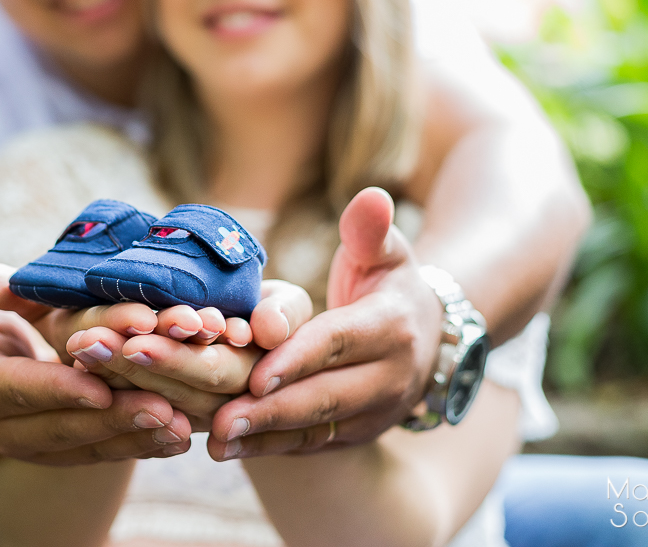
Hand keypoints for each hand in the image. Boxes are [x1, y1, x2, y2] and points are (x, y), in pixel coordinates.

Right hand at [0, 269, 191, 465]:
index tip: (98, 383)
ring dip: (138, 437)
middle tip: (163, 409)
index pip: (21, 389)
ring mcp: (38, 445)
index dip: (58, 387)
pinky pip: (107, 449)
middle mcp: (5, 429)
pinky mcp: (67, 449)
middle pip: (65, 425)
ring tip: (182, 425)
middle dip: (115, 418)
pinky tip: (183, 433)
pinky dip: (144, 443)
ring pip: (92, 444)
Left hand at [65, 281, 312, 428]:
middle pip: (170, 389)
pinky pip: (137, 398)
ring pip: (149, 396)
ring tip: (78, 345)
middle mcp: (220, 405)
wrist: (270, 338)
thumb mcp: (290, 307)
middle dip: (129, 364)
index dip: (174, 358)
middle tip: (89, 342)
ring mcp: (194, 411)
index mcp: (253, 378)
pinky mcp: (172, 409)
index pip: (211, 371)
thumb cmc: (277, 314)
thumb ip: (285, 313)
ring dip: (112, 371)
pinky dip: (107, 378)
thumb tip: (267, 331)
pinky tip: (77, 358)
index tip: (135, 341)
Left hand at [206, 187, 442, 459]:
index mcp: (392, 327)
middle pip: (325, 396)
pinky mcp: (355, 436)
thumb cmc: (390, 283)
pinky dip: (270, 449)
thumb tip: (371, 197)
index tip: (257, 373)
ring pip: (316, 429)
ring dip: (264, 439)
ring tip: (217, 442)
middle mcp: (389, 378)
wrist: (430, 338)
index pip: (339, 342)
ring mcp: (374, 414)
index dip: (299, 358)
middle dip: (271, 411)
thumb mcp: (385, 251)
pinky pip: (311, 445)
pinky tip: (228, 449)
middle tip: (221, 420)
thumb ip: (370, 229)